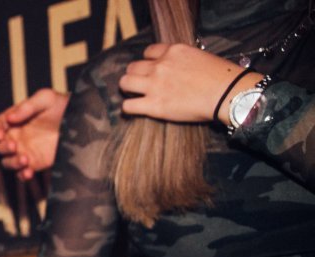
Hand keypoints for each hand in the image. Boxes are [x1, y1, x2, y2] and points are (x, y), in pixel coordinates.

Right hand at [0, 88, 68, 179]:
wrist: (82, 122)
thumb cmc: (62, 106)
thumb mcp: (46, 99)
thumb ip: (27, 106)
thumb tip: (10, 118)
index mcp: (15, 120)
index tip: (0, 133)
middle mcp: (16, 136)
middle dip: (1, 147)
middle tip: (13, 145)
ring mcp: (24, 151)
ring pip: (7, 162)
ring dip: (12, 162)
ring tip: (25, 159)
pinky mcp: (35, 164)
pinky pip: (21, 174)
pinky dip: (22, 175)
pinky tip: (29, 172)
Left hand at [119, 43, 262, 124]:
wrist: (227, 93)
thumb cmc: (220, 77)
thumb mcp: (200, 56)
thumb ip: (182, 59)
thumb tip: (176, 66)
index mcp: (173, 51)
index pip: (148, 51)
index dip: (148, 61)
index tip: (150, 68)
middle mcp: (160, 65)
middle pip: (133, 67)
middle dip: (135, 74)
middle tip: (140, 83)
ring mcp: (155, 85)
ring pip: (125, 83)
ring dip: (128, 88)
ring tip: (134, 94)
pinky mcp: (153, 105)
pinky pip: (127, 106)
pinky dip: (128, 108)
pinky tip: (133, 109)